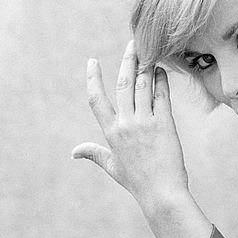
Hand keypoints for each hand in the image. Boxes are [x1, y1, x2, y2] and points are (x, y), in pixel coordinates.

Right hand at [72, 40, 189, 214]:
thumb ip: (93, 154)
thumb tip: (73, 152)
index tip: (91, 62)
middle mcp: (126, 124)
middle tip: (132, 44)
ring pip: (143, 85)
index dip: (93, 79)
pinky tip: (162, 70)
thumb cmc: (137, 182)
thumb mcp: (111, 167)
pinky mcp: (164, 124)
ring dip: (146, 65)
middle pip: (124, 84)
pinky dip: (161, 80)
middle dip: (127, 60)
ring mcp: (144, 122)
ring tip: (149, 51)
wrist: (161, 194)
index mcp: (111, 133)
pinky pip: (161, 96)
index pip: (96, 99)